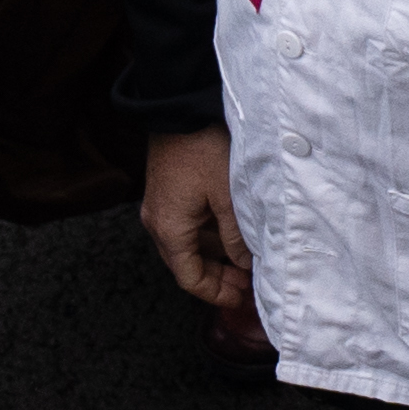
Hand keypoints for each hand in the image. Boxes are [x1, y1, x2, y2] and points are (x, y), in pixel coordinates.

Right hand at [136, 128, 251, 325]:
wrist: (179, 109)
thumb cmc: (202, 149)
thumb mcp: (228, 195)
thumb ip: (236, 234)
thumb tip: (245, 264)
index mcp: (169, 229)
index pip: (189, 278)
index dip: (215, 293)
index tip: (240, 300)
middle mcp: (159, 223)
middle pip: (188, 264)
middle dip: (218, 278)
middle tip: (249, 285)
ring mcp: (162, 208)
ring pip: (190, 245)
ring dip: (217, 257)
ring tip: (248, 263)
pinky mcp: (170, 194)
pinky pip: (189, 226)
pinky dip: (211, 237)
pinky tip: (235, 236)